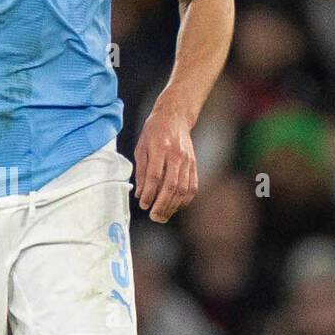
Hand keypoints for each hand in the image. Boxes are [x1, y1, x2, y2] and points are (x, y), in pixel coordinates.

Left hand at [133, 96, 197, 222]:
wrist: (175, 117)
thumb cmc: (154, 132)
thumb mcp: (141, 148)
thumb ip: (141, 171)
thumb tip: (140, 194)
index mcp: (160, 148)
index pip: (155, 176)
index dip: (149, 194)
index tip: (144, 205)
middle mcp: (176, 155)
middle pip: (171, 186)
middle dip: (162, 205)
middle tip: (154, 216)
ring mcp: (188, 161)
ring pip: (183, 189)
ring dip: (173, 206)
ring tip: (163, 215)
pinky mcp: (194, 165)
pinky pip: (192, 186)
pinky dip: (185, 200)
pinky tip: (176, 207)